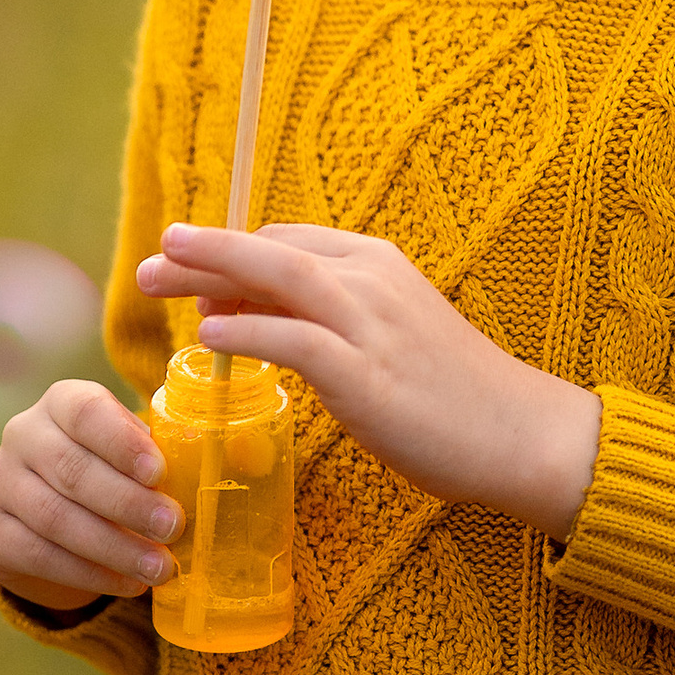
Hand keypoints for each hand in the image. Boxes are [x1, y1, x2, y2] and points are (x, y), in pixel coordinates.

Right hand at [0, 378, 180, 607]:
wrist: (48, 521)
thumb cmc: (111, 476)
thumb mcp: (135, 455)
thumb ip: (171, 454)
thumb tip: (239, 461)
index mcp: (62, 403)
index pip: (86, 411)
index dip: (121, 441)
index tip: (158, 472)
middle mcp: (22, 434)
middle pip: (72, 470)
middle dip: (128, 503)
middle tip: (172, 528)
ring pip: (55, 517)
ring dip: (114, 547)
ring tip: (160, 568)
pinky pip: (39, 555)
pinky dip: (89, 573)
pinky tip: (126, 583)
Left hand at [135, 222, 602, 538]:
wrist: (522, 433)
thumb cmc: (452, 392)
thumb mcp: (389, 332)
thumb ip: (327, 318)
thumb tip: (247, 317)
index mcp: (378, 263)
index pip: (288, 241)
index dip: (232, 249)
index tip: (190, 264)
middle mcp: (373, 279)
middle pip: (271, 249)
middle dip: (204, 249)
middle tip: (152, 258)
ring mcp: (372, 323)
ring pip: (277, 277)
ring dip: (210, 273)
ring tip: (158, 278)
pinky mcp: (367, 374)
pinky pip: (293, 339)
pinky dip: (245, 331)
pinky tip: (207, 336)